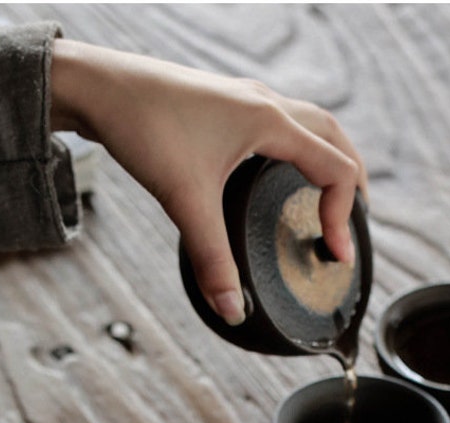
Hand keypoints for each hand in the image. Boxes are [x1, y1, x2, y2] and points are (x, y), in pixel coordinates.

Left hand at [50, 40, 367, 325]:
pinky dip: (297, 149)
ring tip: (328, 197)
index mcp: (269, 121)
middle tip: (352, 222)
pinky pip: (281, 123)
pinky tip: (276, 175)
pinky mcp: (225, 105)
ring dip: (327, 158)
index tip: (335, 253)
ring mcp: (245, 100)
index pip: (335, 167)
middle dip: (351, 180)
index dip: (344, 215)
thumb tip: (232, 310)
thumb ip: (212, 259)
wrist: (97, 85)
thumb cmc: (142, 125)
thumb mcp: (184, 201)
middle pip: (334, 137)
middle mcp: (265, 104)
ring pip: (309, 124)